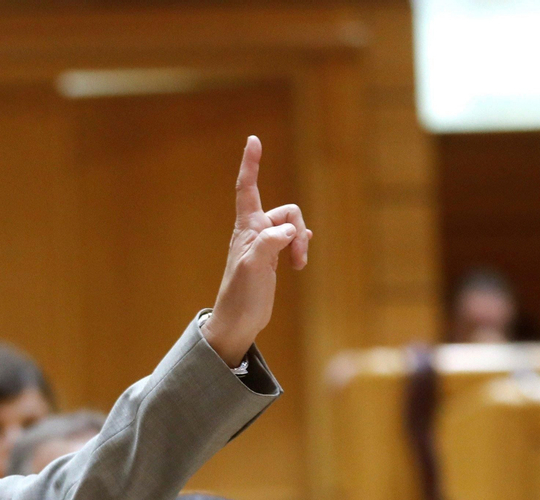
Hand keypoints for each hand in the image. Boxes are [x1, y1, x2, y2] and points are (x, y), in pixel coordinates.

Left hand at [200, 136, 312, 366]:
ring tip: (297, 265)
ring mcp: (265, 245)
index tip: (253, 140)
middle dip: (298, 229)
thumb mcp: (253, 268)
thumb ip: (269, 244)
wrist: (238, 321)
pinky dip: (300, 246)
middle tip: (295, 258)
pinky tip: (301, 258)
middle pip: (287, 212)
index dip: (251, 164)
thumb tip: (290, 232)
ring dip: (301, 243)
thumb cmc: (240, 295)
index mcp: (246, 228)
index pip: (247, 188)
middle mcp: (255, 232)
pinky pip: (294, 240)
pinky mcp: (273, 258)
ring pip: (294, 227)